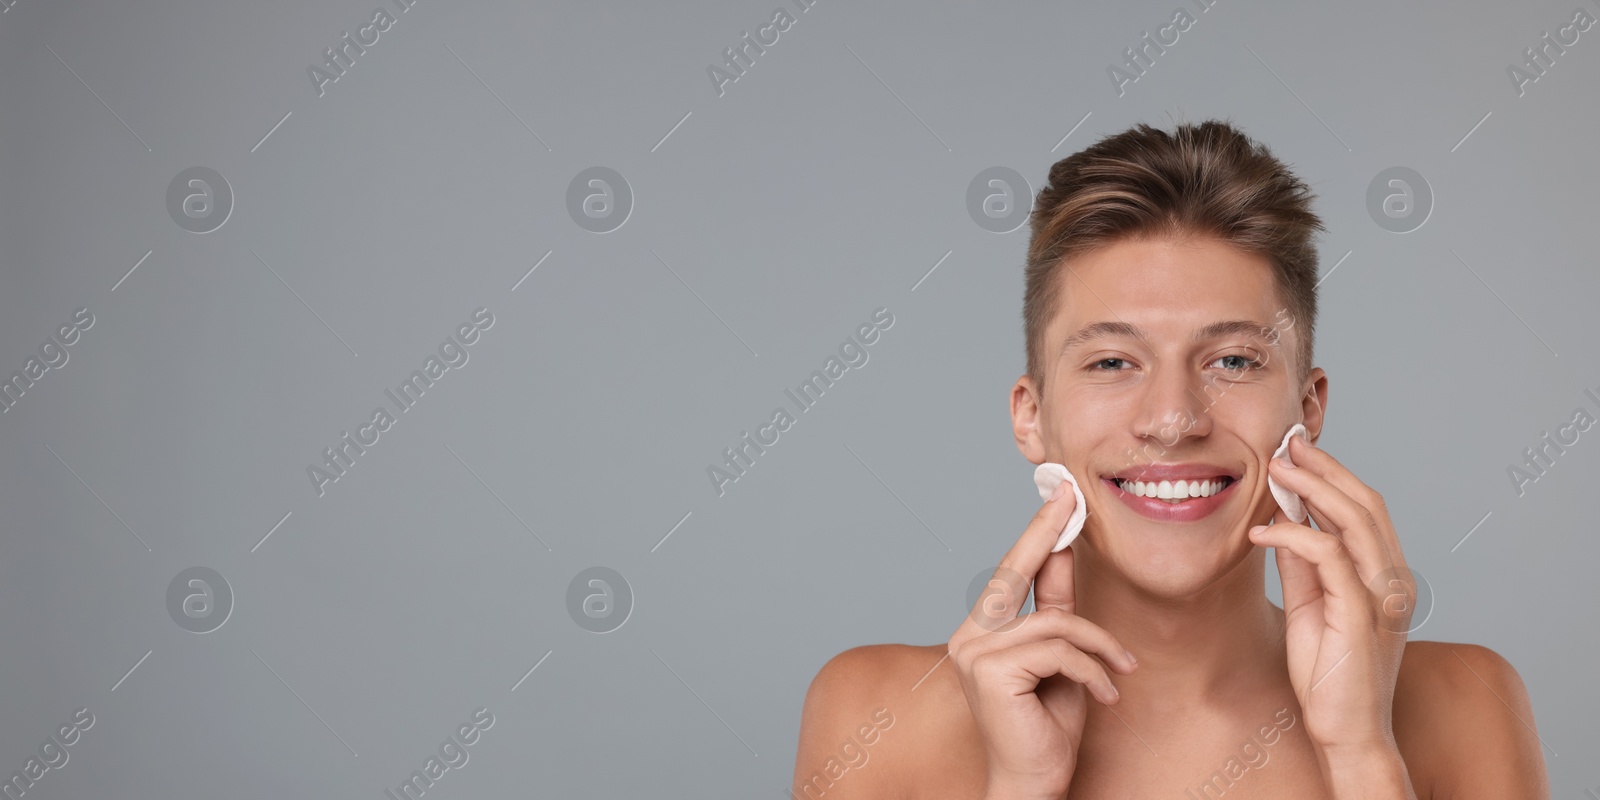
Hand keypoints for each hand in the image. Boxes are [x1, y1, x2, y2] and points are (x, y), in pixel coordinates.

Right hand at [947, 480, 1139, 799]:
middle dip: (1047, 532)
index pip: (1011, 572)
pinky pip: (1058, 649)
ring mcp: (973, 653)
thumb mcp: (1062, 656)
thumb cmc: (1048, 725)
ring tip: (1121, 672)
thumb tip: (1063, 550)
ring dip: (1099, 648)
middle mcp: (968, 637)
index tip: (1059, 495)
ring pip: (1055, 622)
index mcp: (980, 631)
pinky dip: (1093, 670)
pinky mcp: (989, 671)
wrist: (1035, 781)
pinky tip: (1106, 694)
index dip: (1037, 532)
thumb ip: (1056, 607)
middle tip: (1073, 496)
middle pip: (1017, 573)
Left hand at [1249, 434, 1413, 758]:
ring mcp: (1382, 597)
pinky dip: (1294, 535)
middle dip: (1325, 468)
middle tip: (1287, 442)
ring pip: (1356, 521)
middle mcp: (1391, 580)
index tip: (1297, 450)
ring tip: (1276, 467)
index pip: (1365, 509)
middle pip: (1366, 504)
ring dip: (1313, 488)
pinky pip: (1330, 557)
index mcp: (1383, 576)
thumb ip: (1301, 565)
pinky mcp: (1361, 615)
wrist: (1347, 732)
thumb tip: (1282, 522)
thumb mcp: (1309, 605)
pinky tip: (1263, 531)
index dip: (1333, 474)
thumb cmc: (1330, 675)